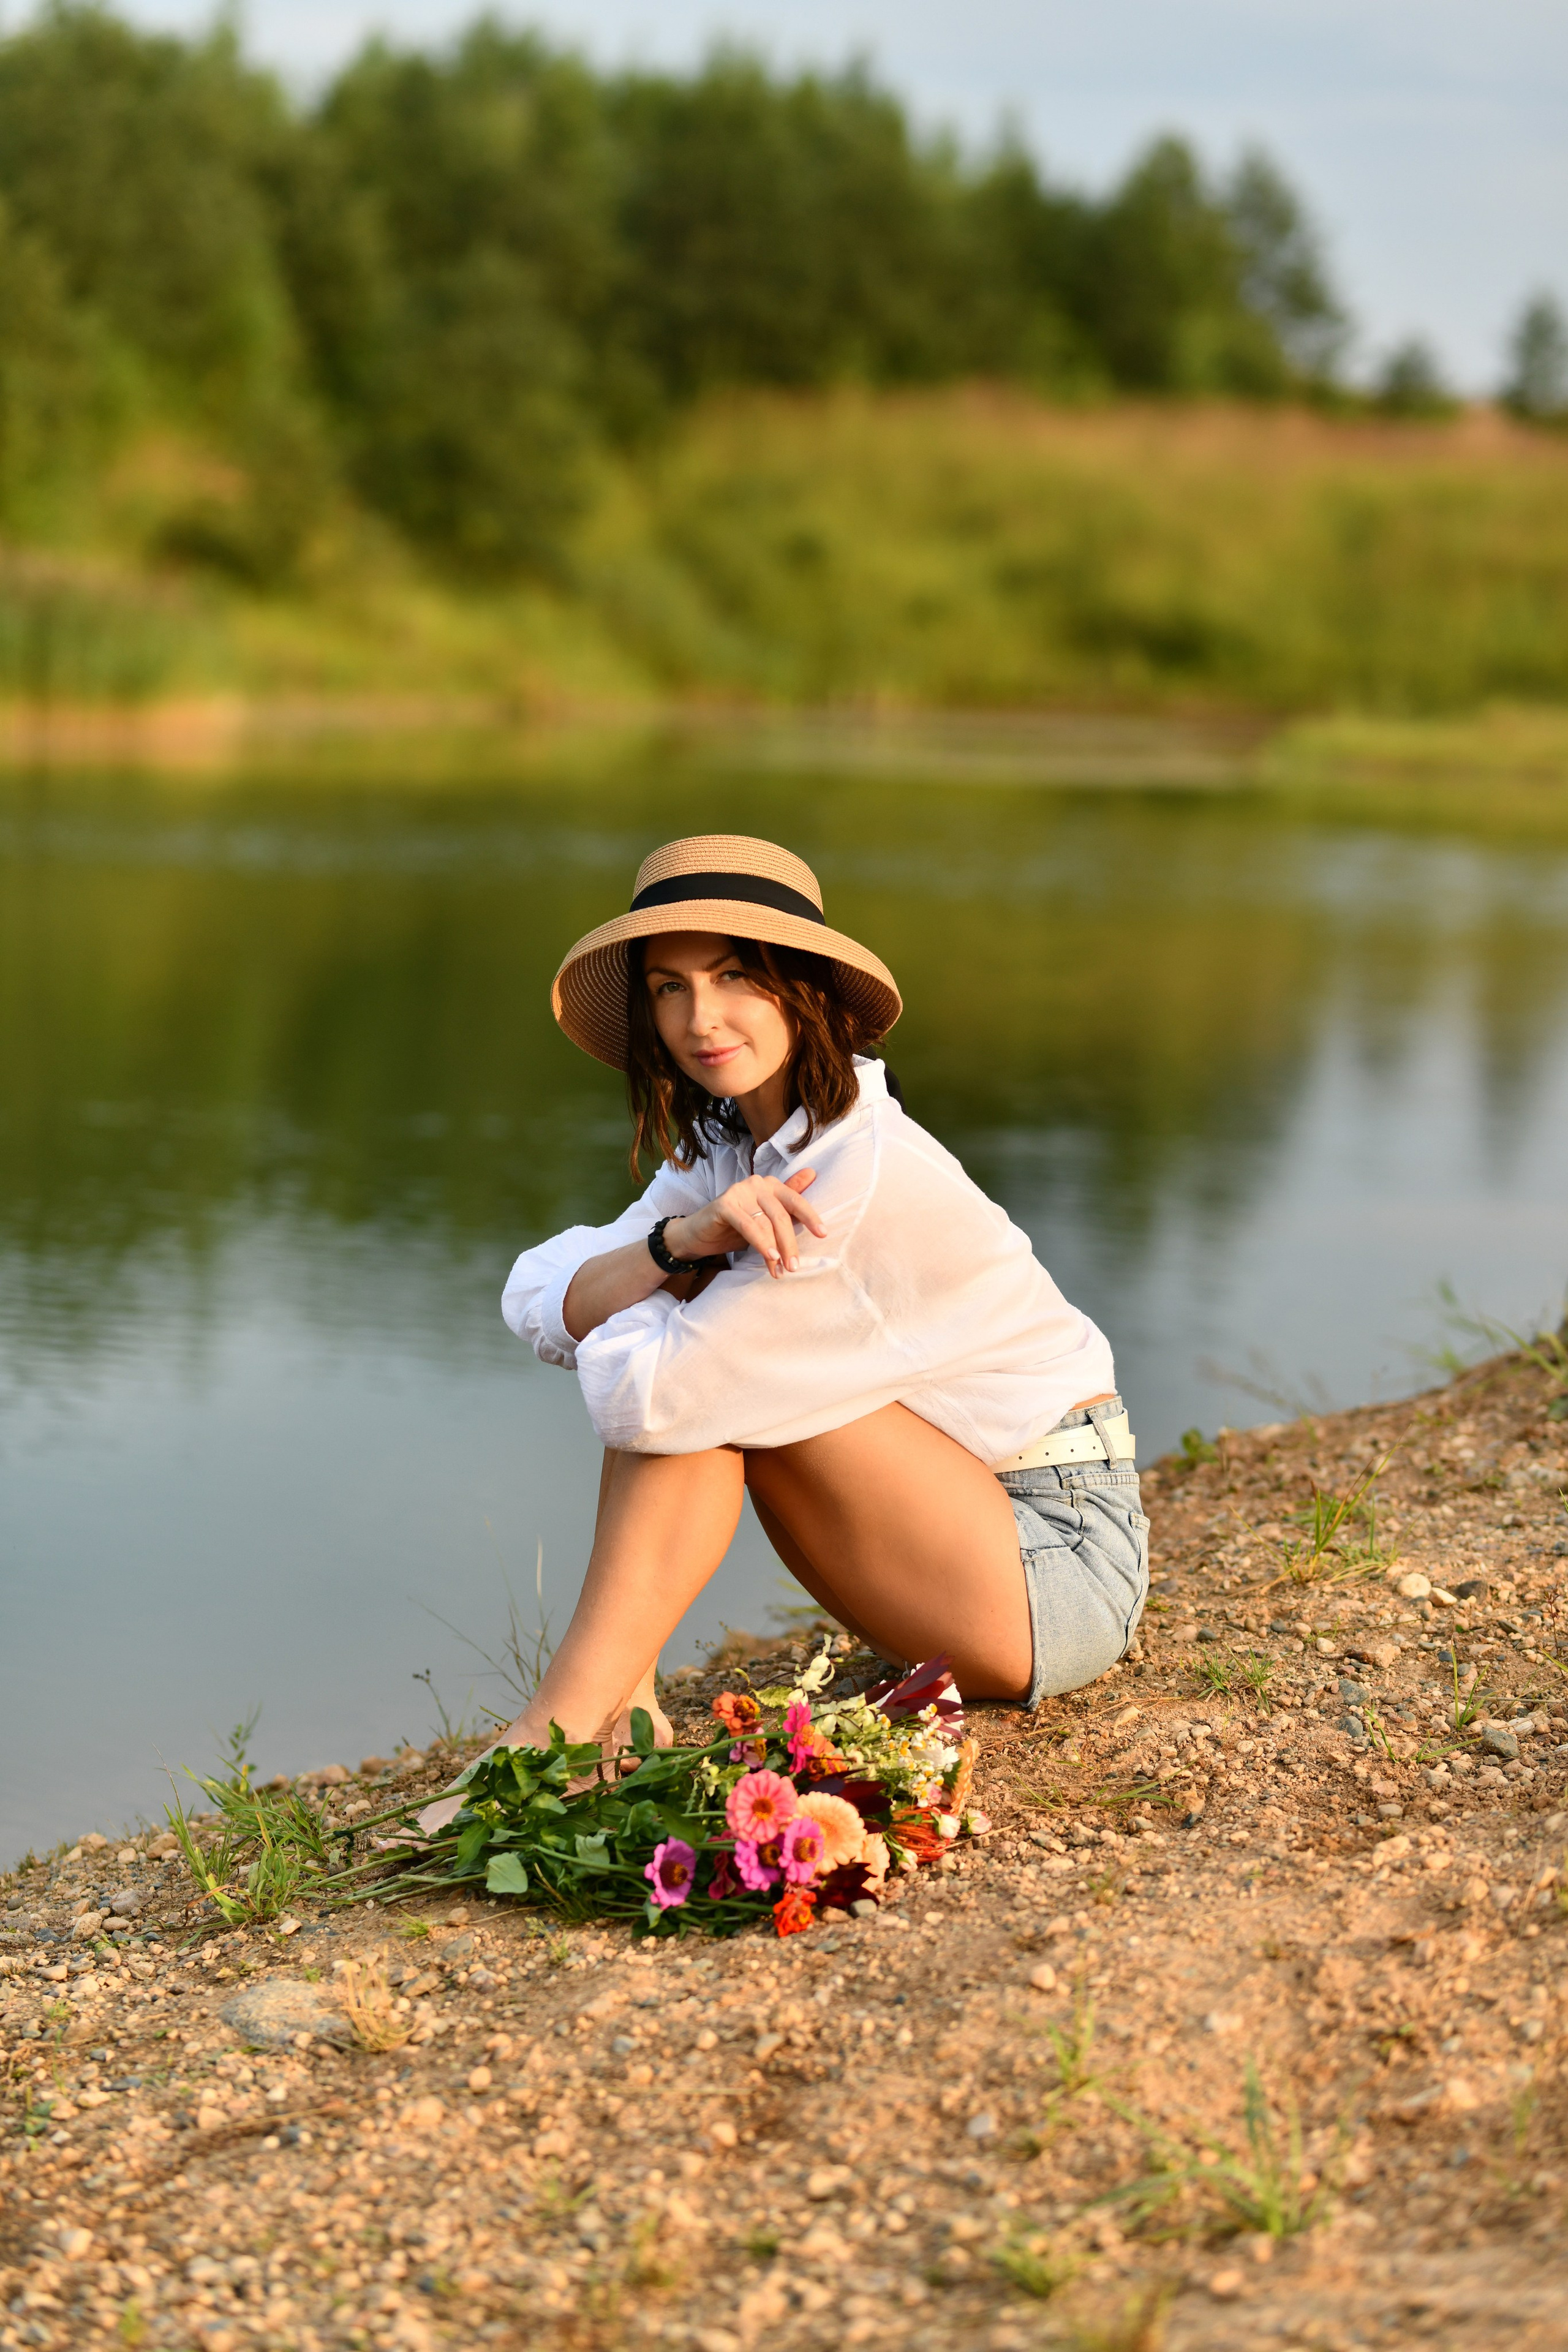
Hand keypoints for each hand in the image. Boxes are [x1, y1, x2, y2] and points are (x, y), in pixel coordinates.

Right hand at [665, 1168, 823, 1278]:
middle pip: (781, 1215)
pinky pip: (748, 1225)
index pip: (795, 1201)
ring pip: (766, 1223)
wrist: (698, 1234)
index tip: (823, 1235)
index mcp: (770, 1185)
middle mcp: (757, 1183)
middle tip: (794, 1267)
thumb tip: (813, 1174)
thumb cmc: (736, 1226)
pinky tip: (769, 1257)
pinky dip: (760, 1242)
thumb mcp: (766, 1218)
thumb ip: (787, 1202)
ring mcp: (739, 1191)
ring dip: (775, 1250)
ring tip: (779, 1270)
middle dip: (790, 1243)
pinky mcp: (724, 1204)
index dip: (810, 1217)